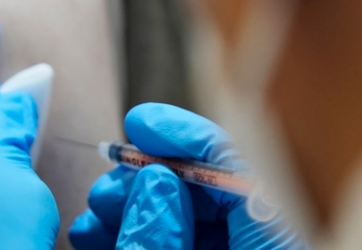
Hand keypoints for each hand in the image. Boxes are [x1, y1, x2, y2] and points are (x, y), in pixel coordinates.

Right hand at [68, 103, 307, 249]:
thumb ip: (159, 235)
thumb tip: (154, 177)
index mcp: (267, 247)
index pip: (238, 175)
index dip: (187, 138)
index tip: (139, 123)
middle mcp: (253, 245)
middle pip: (206, 190)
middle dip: (146, 177)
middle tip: (105, 183)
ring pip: (183, 214)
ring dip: (132, 204)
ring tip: (94, 211)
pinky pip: (173, 237)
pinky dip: (136, 228)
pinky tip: (99, 232)